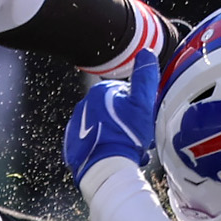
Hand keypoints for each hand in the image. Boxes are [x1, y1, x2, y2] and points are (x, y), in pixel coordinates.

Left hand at [64, 49, 158, 183]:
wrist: (105, 169)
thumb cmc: (126, 136)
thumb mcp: (142, 104)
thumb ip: (145, 77)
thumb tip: (147, 51)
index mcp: (99, 91)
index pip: (125, 93)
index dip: (138, 108)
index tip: (144, 121)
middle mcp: (84, 105)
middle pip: (114, 111)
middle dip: (128, 123)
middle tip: (139, 139)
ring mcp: (76, 125)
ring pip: (105, 127)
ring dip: (118, 136)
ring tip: (129, 151)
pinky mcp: (73, 144)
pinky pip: (94, 141)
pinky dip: (105, 147)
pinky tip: (115, 157)